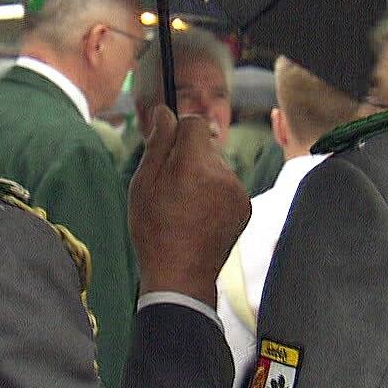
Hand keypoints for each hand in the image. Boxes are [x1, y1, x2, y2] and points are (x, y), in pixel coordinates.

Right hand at [129, 106, 250, 304]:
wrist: (180, 276)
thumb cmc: (154, 230)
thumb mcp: (143, 184)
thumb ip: (158, 144)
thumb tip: (165, 111)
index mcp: (193, 165)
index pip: (194, 122)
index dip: (178, 131)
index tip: (167, 149)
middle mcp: (221, 174)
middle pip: (206, 145)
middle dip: (188, 157)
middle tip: (170, 187)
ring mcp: (237, 191)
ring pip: (217, 166)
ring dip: (202, 175)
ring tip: (184, 205)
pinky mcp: (244, 206)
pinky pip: (227, 185)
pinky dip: (214, 193)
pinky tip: (199, 215)